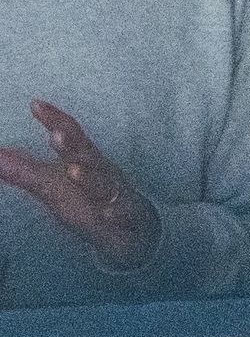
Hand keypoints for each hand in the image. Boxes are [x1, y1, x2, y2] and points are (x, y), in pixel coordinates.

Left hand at [0, 100, 160, 269]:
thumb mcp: (55, 187)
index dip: (55, 120)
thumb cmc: (91, 203)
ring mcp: (119, 196)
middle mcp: (103, 175)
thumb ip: (25, 171)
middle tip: (56, 134)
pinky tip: (107, 214)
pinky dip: (118, 214)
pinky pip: (126, 216)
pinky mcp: (131, 221)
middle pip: (90, 156)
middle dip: (74, 146)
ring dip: (92, 178)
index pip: (72, 137)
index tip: (36, 104)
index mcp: (87, 162)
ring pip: (107, 186)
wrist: (136, 232)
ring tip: (74, 171)